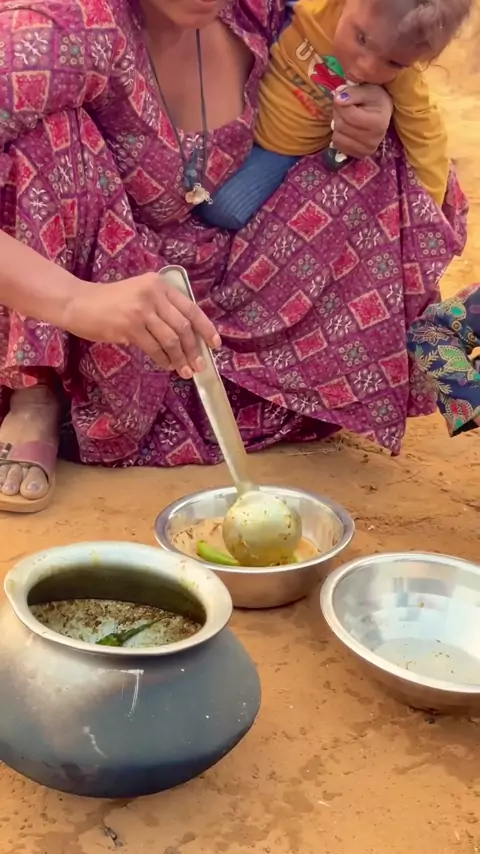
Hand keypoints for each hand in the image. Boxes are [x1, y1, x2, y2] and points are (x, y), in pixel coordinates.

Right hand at [63, 272, 220, 377]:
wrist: (79, 303)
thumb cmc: (110, 302)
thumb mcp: (140, 294)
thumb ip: (162, 308)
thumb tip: (188, 337)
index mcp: (159, 284)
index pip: (191, 307)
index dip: (206, 328)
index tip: (215, 344)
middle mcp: (153, 294)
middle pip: (183, 326)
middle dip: (194, 349)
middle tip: (199, 365)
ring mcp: (141, 310)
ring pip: (171, 339)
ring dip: (181, 358)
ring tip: (185, 371)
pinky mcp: (130, 326)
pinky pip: (154, 348)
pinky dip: (163, 359)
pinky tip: (167, 365)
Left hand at [332, 84, 393, 158]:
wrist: (382, 113)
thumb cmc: (375, 99)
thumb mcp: (367, 90)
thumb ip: (352, 93)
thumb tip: (337, 99)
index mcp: (378, 123)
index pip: (349, 115)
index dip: (340, 103)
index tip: (343, 96)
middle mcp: (373, 141)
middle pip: (341, 126)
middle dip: (339, 113)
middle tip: (345, 107)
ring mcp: (366, 150)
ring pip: (337, 136)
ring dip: (337, 124)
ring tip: (347, 117)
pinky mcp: (359, 155)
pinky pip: (338, 145)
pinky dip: (339, 135)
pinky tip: (347, 128)